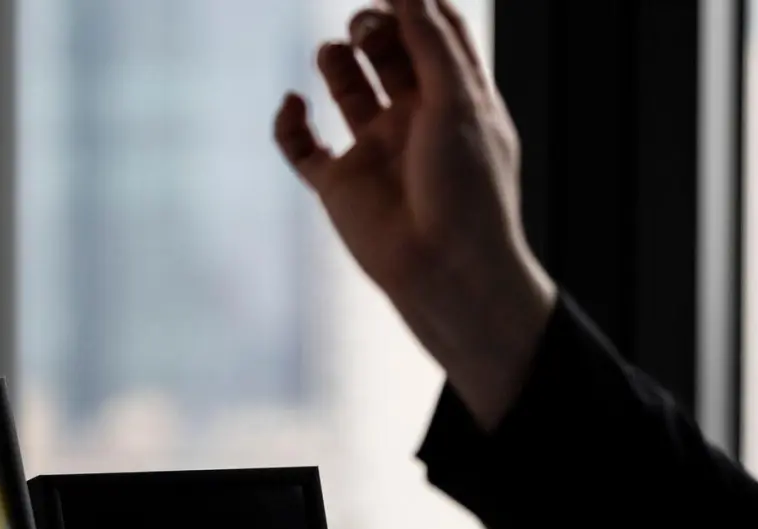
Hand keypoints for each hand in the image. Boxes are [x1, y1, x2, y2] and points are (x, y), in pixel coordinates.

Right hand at [274, 0, 554, 428]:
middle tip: (366, 29)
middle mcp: (414, 119)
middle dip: (374, 26)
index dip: (415, 1)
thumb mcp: (457, 102)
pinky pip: (301, 144)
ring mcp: (375, 151)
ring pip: (345, 87)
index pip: (436, 33)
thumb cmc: (468, 189)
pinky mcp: (339, 185)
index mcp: (454, 99)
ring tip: (335, 54)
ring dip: (336, 61)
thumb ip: (430, 41)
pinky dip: (288, 120)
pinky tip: (295, 104)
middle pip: (389, 50)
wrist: (446, 271)